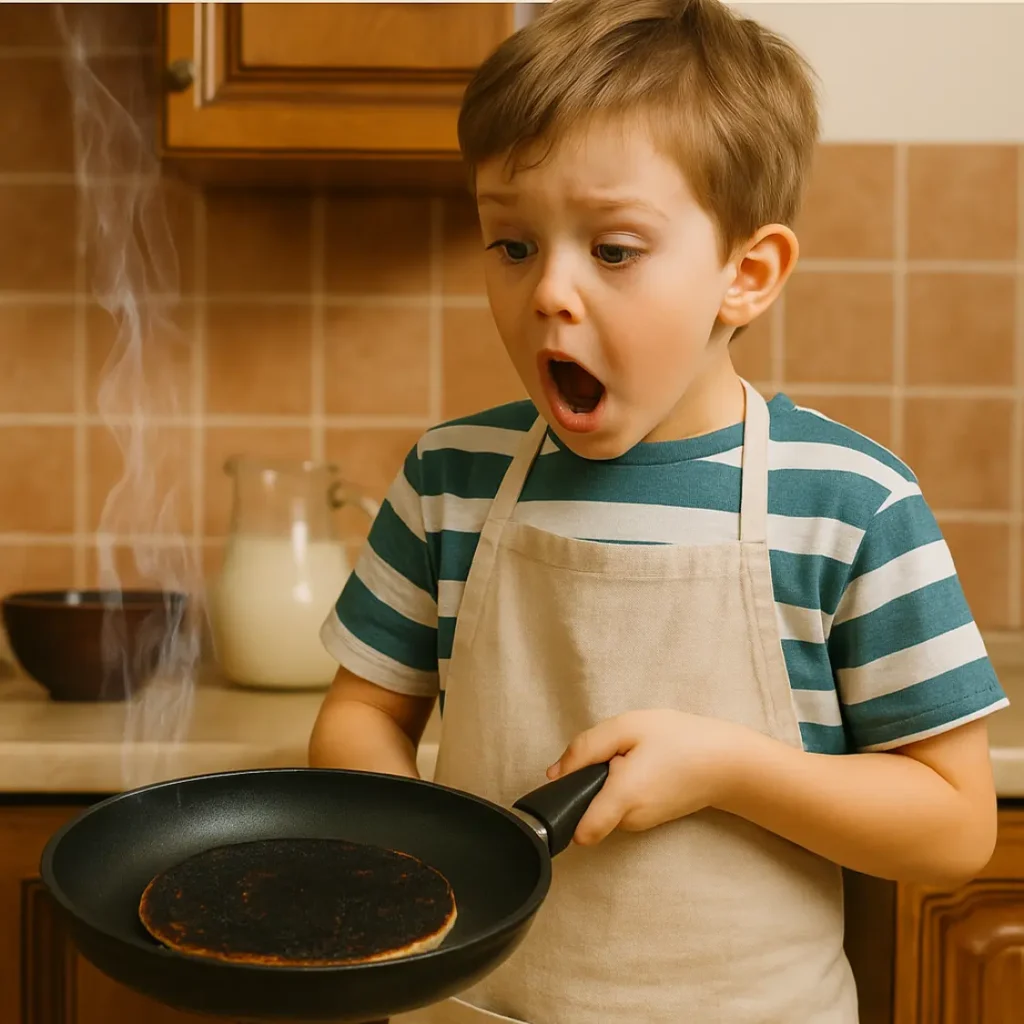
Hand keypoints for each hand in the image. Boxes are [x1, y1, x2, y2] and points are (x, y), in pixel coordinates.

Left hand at [546, 709, 748, 844]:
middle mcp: (629, 820)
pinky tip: (645, 767)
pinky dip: (624, 789)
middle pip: (587, 810)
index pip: (580, 832)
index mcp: (622, 798)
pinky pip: (621, 806)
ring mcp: (641, 824)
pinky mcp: (649, 821)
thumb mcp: (627, 727)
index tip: (567, 787)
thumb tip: (555, 774)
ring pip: (604, 807)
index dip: (564, 811)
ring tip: (635, 758)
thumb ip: (585, 749)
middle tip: (617, 755)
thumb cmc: (679, 739)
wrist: (728, 763)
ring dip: (608, 784)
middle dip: (590, 783)